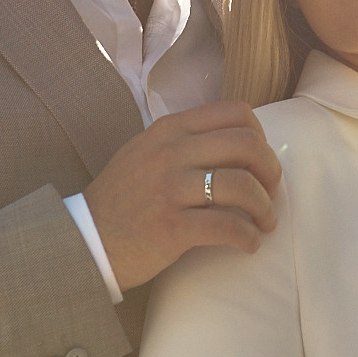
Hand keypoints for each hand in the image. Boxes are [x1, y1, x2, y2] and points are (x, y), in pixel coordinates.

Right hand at [82, 101, 283, 290]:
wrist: (86, 239)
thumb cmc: (123, 198)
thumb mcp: (147, 151)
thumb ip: (187, 140)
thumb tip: (242, 144)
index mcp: (169, 130)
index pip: (235, 112)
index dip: (260, 136)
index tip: (260, 161)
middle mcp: (170, 153)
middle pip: (247, 145)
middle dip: (270, 171)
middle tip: (270, 192)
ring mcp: (169, 189)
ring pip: (242, 185)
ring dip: (264, 207)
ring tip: (264, 222)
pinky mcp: (171, 227)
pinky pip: (228, 226)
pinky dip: (249, 237)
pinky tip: (249, 244)